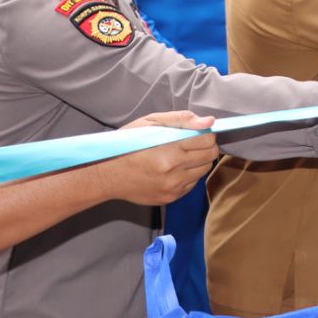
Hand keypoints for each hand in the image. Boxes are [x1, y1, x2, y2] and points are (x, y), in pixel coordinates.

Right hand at [103, 111, 219, 205]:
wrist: (107, 175)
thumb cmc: (127, 144)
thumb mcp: (150, 123)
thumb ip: (181, 119)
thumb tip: (209, 122)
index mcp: (169, 149)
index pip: (208, 140)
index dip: (205, 133)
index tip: (197, 132)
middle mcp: (174, 171)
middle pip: (210, 156)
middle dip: (206, 146)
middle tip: (192, 142)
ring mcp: (173, 187)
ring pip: (204, 170)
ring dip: (198, 161)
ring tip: (180, 155)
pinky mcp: (171, 197)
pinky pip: (192, 183)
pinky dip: (188, 174)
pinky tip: (173, 169)